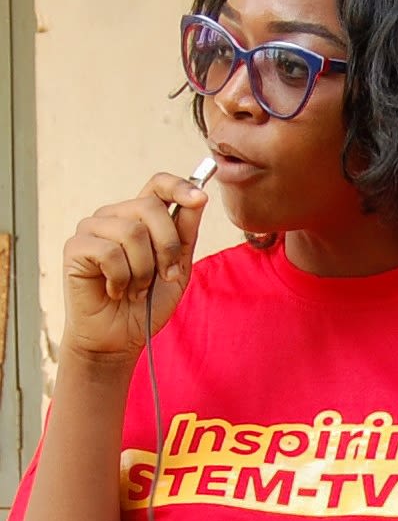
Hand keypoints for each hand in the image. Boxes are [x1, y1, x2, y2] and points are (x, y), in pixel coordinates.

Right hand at [60, 174, 210, 367]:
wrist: (120, 336)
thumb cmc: (148, 302)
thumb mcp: (178, 267)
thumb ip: (185, 233)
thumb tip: (199, 197)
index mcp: (140, 217)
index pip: (158, 184)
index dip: (180, 186)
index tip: (200, 198)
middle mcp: (114, 216)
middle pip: (150, 208)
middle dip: (168, 247)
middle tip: (165, 276)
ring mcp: (91, 228)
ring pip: (132, 231)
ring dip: (144, 270)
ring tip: (137, 288)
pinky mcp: (75, 246)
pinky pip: (110, 252)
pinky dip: (122, 279)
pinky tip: (116, 291)